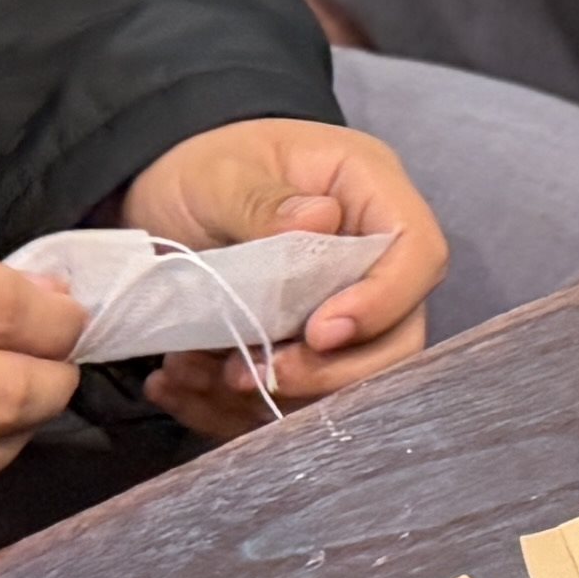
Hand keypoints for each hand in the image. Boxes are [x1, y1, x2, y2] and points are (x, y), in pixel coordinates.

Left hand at [114, 117, 445, 431]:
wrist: (161, 197)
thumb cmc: (201, 168)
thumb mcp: (218, 174)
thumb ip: (261, 200)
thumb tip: (318, 221)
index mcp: (370, 192)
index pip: (417, 254)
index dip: (382, 303)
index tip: (319, 332)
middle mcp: (372, 258)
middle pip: (398, 337)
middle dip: (330, 372)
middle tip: (258, 374)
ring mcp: (342, 310)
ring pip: (350, 382)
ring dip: (276, 397)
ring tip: (201, 372)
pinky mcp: (305, 355)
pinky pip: (292, 401)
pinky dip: (233, 409)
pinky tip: (182, 385)